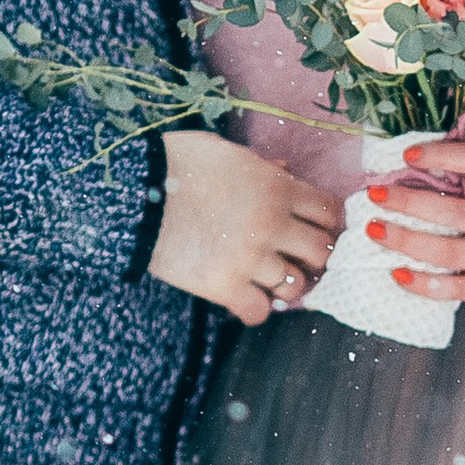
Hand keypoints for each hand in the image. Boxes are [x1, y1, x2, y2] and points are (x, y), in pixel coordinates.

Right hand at [149, 129, 340, 328]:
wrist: (136, 192)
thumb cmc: (178, 163)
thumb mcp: (227, 152)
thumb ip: (263, 164)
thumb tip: (285, 169)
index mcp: (278, 188)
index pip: (328, 212)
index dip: (326, 223)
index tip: (315, 229)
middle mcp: (273, 224)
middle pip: (321, 252)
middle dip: (313, 257)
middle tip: (297, 259)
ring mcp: (250, 258)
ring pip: (295, 287)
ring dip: (286, 286)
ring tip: (270, 280)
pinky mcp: (224, 286)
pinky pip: (259, 312)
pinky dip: (256, 309)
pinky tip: (245, 299)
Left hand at [370, 140, 464, 314]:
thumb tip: (415, 162)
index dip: (441, 155)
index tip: (408, 155)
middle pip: (449, 213)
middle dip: (405, 202)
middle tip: (374, 195)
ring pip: (443, 253)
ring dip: (403, 240)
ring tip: (374, 229)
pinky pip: (449, 289)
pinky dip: (420, 283)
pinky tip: (396, 272)